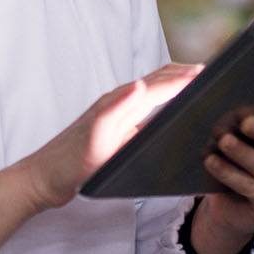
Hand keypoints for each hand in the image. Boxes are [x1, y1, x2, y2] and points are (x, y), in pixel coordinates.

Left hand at [20, 64, 198, 209]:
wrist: (43, 180)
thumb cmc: (67, 164)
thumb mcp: (94, 141)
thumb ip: (116, 111)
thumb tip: (140, 84)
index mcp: (118, 105)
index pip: (158, 86)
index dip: (183, 79)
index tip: (206, 73)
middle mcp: (118, 105)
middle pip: (156, 82)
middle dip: (182, 74)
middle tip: (210, 74)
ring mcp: (117, 117)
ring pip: (152, 93)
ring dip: (174, 85)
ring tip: (197, 84)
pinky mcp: (115, 131)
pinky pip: (146, 110)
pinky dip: (164, 102)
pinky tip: (170, 112)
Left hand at [190, 96, 253, 253]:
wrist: (231, 200)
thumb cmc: (243, 149)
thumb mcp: (248, 128)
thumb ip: (250, 115)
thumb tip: (238, 111)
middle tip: (245, 122)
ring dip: (243, 153)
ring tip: (223, 141)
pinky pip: (252, 188)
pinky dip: (230, 173)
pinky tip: (212, 161)